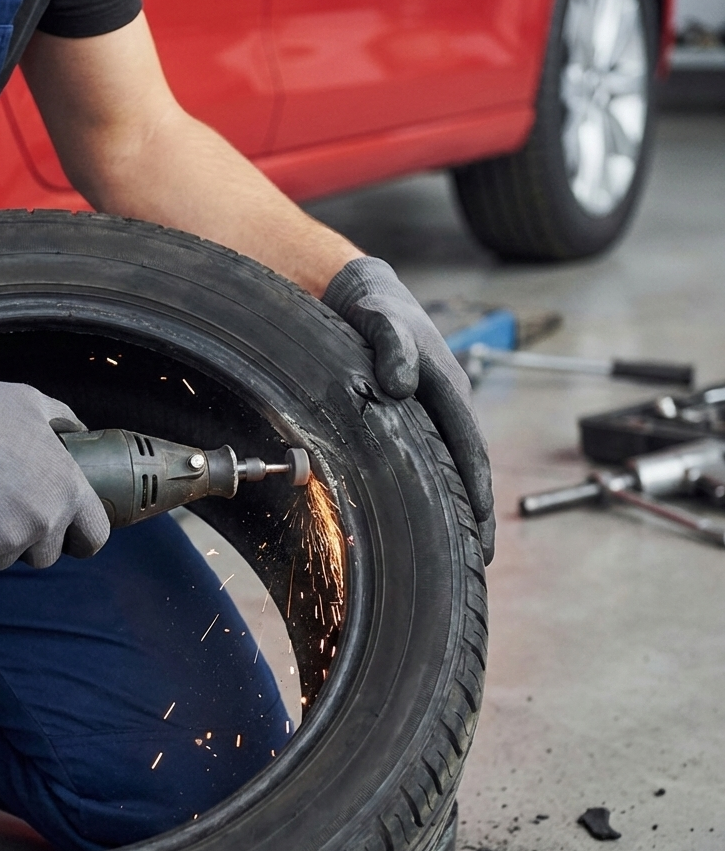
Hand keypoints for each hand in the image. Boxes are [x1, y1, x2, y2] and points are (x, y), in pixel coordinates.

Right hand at [0, 356, 109, 572]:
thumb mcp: (33, 404)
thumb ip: (63, 422)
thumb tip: (78, 432)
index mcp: (67, 490)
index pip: (94, 536)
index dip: (82, 538)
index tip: (70, 536)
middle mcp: (43, 522)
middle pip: (46, 556)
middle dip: (31, 542)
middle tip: (7, 514)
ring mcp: (6, 542)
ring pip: (5, 560)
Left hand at [322, 257, 494, 563]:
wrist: (366, 293)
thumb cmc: (372, 308)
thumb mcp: (378, 318)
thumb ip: (390, 345)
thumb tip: (401, 382)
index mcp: (448, 386)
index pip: (468, 447)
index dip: (477, 488)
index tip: (482, 525)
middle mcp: (450, 402)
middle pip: (472, 464)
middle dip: (480, 511)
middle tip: (483, 557)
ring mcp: (438, 410)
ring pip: (457, 464)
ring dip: (466, 505)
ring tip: (471, 547)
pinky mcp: (421, 415)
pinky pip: (438, 457)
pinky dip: (445, 488)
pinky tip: (437, 514)